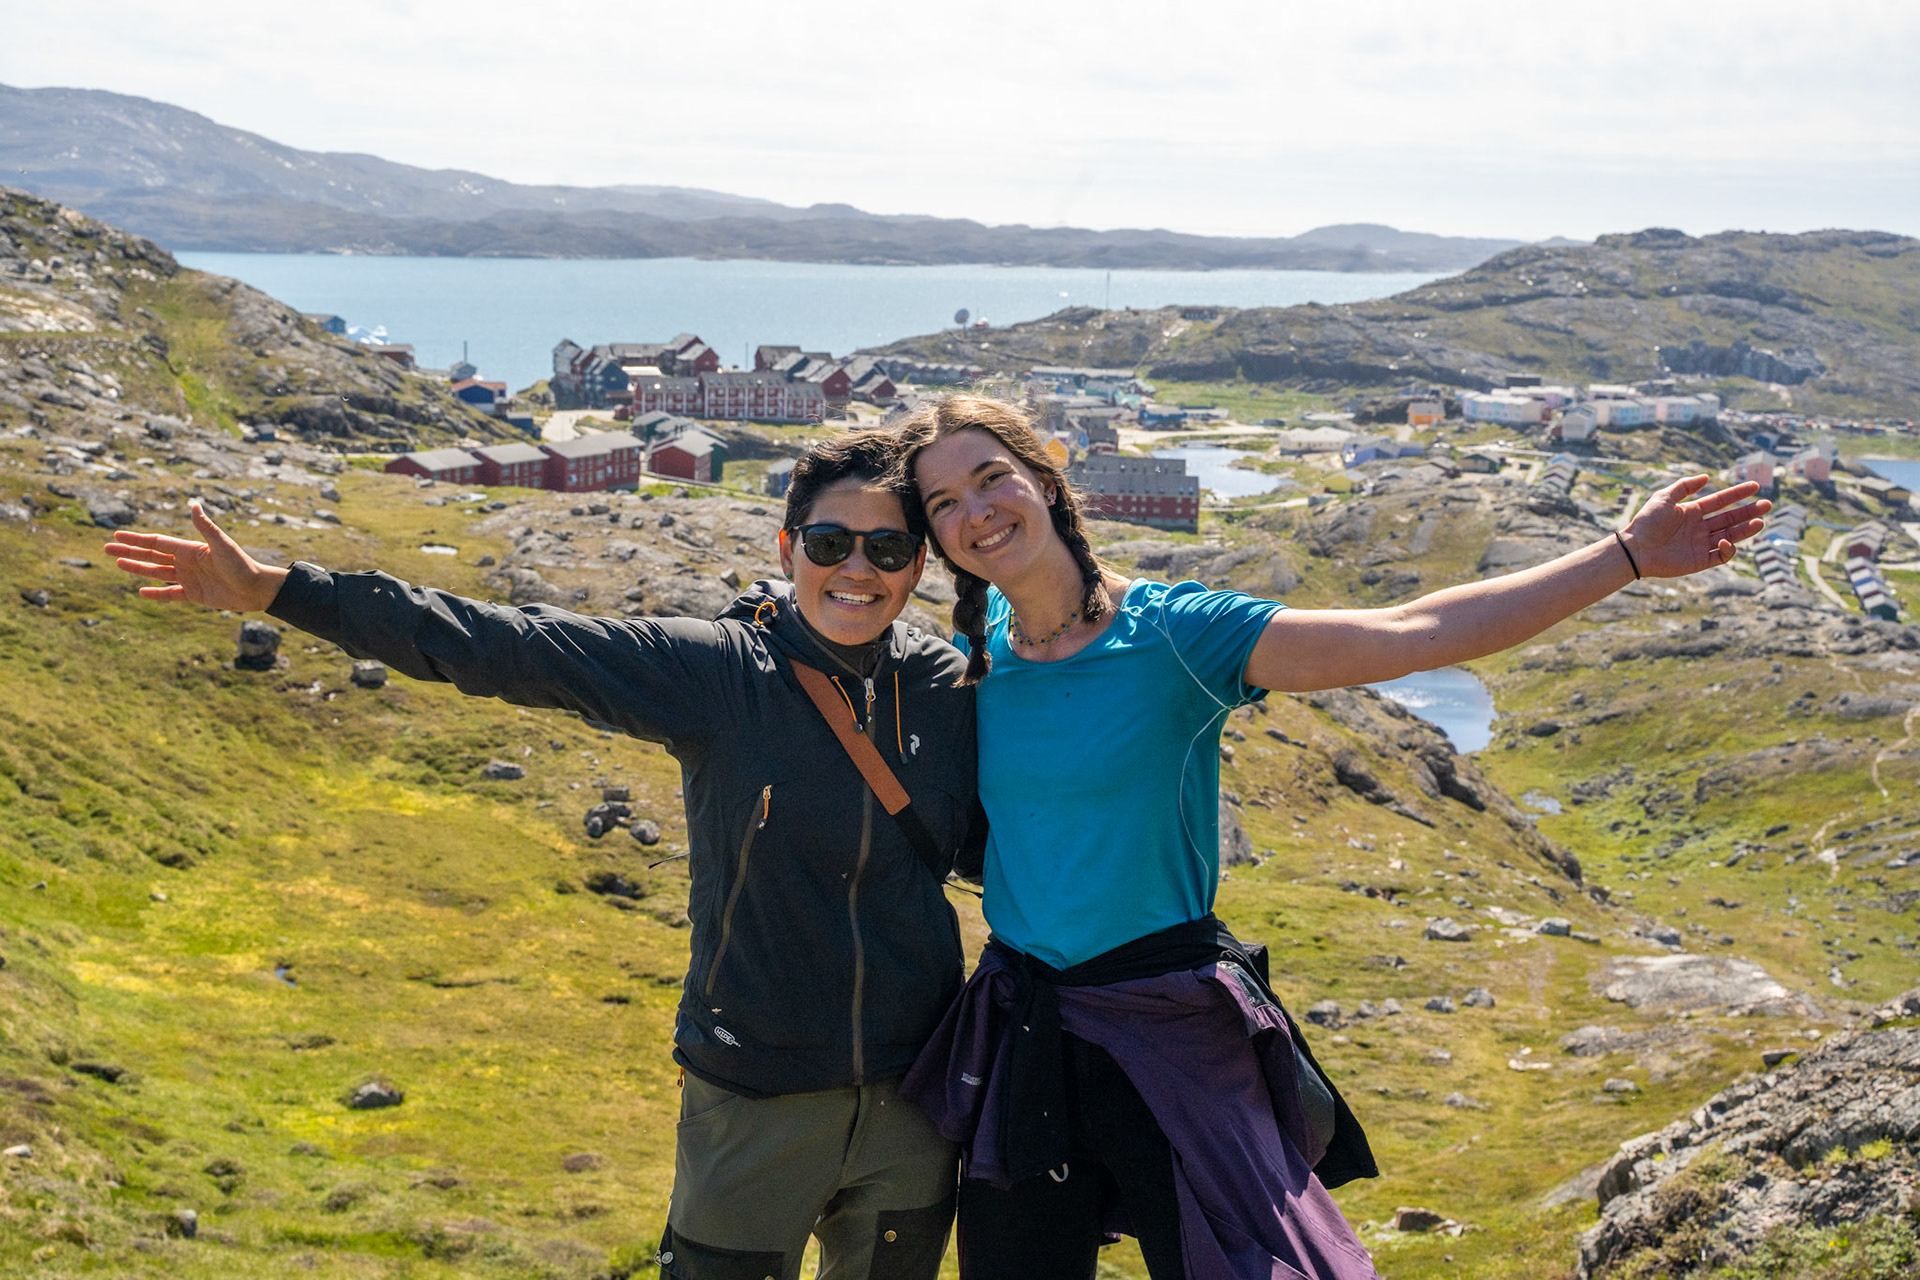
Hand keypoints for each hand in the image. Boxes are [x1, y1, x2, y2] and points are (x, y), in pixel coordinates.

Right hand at [104, 499, 288, 610]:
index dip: (136, 539)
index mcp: (190, 549)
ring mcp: (189, 578)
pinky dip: (156, 593)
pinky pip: (170, 593)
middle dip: (129, 552)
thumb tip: (193, 504)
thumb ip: (205, 527)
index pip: (157, 542)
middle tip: (106, 549)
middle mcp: (186, 562)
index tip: (117, 535)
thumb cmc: (242, 565)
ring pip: (157, 572)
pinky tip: (140, 591)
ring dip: (137, 569)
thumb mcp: (222, 545)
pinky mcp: (194, 594)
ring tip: (118, 564)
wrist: (257, 589)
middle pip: (151, 556)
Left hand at [1621, 475, 1770, 578]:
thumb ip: (1685, 486)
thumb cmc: (1647, 522)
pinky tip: (1726, 540)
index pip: (1720, 501)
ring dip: (1745, 529)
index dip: (1738, 494)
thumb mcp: (1664, 497)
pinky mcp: (1699, 561)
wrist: (1635, 548)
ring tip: (1760, 521)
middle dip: (1749, 511)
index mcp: (1692, 512)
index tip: (1755, 486)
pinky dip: (1727, 549)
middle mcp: (1699, 527)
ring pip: (1729, 535)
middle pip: (1730, 518)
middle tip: (1767, 504)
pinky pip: (1719, 556)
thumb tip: (1707, 477)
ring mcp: (1700, 544)